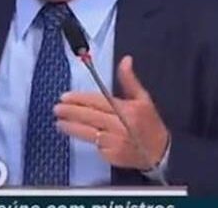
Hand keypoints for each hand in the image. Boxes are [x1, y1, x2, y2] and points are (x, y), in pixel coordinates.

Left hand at [54, 55, 168, 169]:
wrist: (160, 152)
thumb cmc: (149, 123)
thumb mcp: (143, 99)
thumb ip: (130, 80)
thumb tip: (125, 60)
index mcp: (128, 110)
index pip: (98, 102)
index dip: (80, 99)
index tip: (65, 97)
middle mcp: (121, 126)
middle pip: (90, 117)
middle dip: (70, 112)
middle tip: (56, 108)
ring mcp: (116, 143)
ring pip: (88, 133)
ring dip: (71, 127)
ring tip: (58, 123)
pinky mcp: (112, 157)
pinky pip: (95, 146)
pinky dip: (86, 139)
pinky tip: (77, 133)